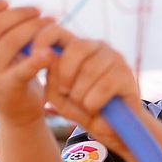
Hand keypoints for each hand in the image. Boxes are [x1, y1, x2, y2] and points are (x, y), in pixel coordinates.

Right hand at [0, 0, 58, 127]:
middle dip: (21, 14)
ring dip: (36, 28)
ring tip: (51, 23)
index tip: (7, 2)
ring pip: (13, 40)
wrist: (19, 110)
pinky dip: (39, 58)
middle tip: (40, 11)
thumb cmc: (4, 72)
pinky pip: (25, 67)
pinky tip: (50, 51)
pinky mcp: (9, 88)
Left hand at [42, 30, 141, 154]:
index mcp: (77, 48)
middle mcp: (97, 47)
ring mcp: (114, 58)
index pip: (57, 31)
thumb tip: (52, 60)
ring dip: (81, 95)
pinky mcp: (126, 74)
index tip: (34, 55)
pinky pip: (104, 86)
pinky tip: (96, 108)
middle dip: (66, 76)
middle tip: (68, 93)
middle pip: (76, 49)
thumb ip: (51, 80)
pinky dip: (94, 103)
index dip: (43, 38)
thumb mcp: (60, 98)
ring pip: (90, 70)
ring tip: (85, 105)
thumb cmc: (83, 109)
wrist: (112, 130)